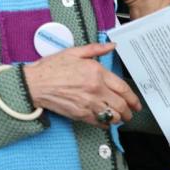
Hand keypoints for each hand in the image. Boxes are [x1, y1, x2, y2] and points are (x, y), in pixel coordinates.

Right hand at [23, 43, 141, 128]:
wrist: (34, 84)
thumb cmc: (51, 68)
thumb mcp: (73, 52)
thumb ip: (95, 49)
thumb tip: (112, 45)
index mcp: (96, 73)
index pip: (123, 88)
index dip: (133, 98)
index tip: (135, 103)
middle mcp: (95, 89)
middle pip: (121, 105)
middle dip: (129, 111)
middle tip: (130, 113)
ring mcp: (88, 103)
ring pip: (113, 116)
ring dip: (119, 118)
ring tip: (120, 118)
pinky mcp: (80, 114)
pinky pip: (100, 122)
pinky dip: (106, 123)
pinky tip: (106, 121)